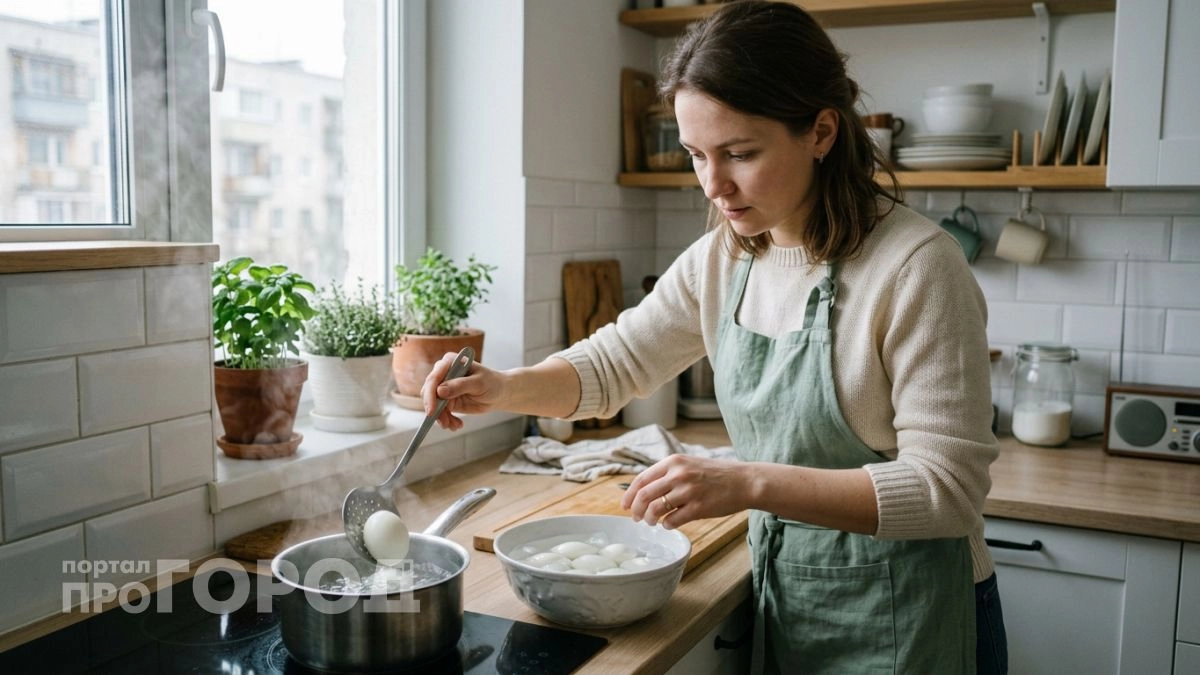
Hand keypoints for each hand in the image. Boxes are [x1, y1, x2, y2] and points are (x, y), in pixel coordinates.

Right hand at [421, 352, 504, 429]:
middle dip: (435, 410)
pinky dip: (447, 420)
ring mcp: (444, 388)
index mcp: (450, 362)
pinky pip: (440, 412)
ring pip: (433, 405)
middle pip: (429, 392)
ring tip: (455, 426)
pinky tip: (457, 425)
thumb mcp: (479, 383)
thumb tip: (440, 391)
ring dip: (442, 418)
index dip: (430, 394)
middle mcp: (444, 374)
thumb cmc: (492, 382)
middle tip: (444, 423)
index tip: (432, 411)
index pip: (434, 378)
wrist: (499, 393)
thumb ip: (460, 385)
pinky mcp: (447, 400)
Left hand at [620, 454, 748, 529]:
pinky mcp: (698, 508)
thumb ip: (668, 474)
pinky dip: (667, 525)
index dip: (629, 495)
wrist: (744, 481)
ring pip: (655, 510)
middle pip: (644, 496)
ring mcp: (688, 491)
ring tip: (653, 522)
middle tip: (636, 519)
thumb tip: (643, 491)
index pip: (641, 479)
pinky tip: (670, 524)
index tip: (625, 506)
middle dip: (636, 511)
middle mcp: (678, 474)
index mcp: (673, 461)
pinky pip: (672, 521)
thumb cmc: (715, 475)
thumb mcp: (689, 464)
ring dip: (650, 519)